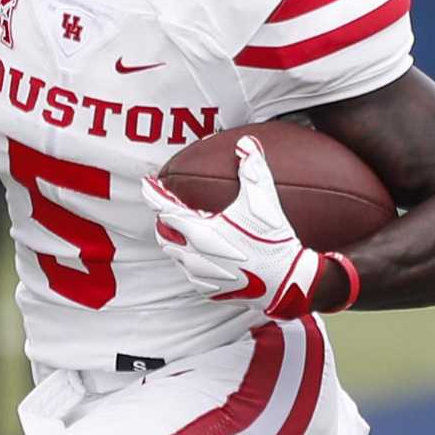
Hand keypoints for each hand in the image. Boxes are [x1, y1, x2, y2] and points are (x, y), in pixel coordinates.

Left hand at [141, 136, 335, 319]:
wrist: (286, 282)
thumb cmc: (272, 241)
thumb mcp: (264, 201)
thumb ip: (253, 170)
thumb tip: (246, 144)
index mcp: (199, 231)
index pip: (165, 208)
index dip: (154, 193)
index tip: (148, 183)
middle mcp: (193, 255)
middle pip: (164, 234)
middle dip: (164, 220)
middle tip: (169, 209)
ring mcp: (201, 275)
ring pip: (176, 256)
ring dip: (177, 242)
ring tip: (186, 232)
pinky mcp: (210, 290)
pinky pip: (192, 274)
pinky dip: (193, 262)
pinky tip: (206, 257)